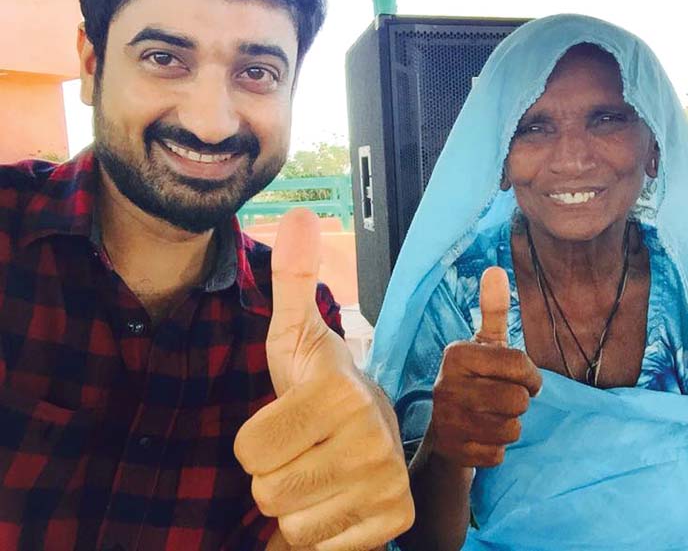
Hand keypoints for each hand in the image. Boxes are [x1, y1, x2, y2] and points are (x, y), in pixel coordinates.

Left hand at [234, 208, 413, 550]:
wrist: (378, 424)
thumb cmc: (321, 383)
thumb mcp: (297, 335)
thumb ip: (292, 280)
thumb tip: (298, 215)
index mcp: (337, 392)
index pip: (249, 451)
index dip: (257, 439)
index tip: (288, 420)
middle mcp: (369, 438)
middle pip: (267, 490)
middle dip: (277, 472)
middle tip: (306, 445)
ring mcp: (385, 481)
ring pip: (291, 522)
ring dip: (298, 501)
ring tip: (322, 468)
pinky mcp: (392, 518)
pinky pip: (318, 546)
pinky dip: (322, 528)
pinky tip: (340, 495)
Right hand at [429, 267, 541, 466]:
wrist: (443, 428)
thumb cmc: (474, 378)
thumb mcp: (483, 344)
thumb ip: (492, 309)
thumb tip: (495, 269)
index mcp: (457, 355)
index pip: (520, 365)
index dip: (530, 376)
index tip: (521, 378)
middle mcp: (446, 386)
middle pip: (518, 400)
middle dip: (519, 402)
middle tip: (502, 398)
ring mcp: (447, 421)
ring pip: (511, 428)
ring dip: (510, 425)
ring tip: (492, 416)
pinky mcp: (453, 451)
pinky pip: (498, 454)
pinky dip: (496, 448)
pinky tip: (481, 436)